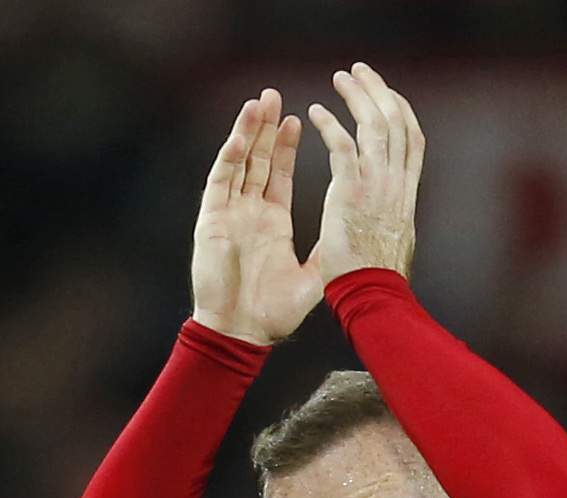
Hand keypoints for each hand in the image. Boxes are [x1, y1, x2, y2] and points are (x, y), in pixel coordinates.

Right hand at [191, 89, 320, 345]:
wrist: (240, 334)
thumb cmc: (272, 314)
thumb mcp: (311, 278)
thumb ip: (328, 251)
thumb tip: (355, 233)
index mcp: (272, 224)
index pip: (280, 175)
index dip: (287, 147)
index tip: (299, 119)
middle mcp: (249, 213)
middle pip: (258, 161)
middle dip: (267, 128)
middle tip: (276, 96)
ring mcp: (229, 214)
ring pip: (238, 163)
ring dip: (248, 133)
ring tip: (259, 102)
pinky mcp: (211, 221)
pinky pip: (220, 182)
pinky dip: (229, 157)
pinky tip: (239, 136)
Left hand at [306, 63, 424, 283]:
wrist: (373, 296)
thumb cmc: (378, 281)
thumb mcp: (395, 242)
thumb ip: (391, 220)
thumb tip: (393, 217)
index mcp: (407, 194)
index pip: (412, 140)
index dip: (401, 112)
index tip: (387, 95)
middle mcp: (397, 183)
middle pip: (397, 122)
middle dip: (379, 91)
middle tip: (360, 72)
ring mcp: (377, 185)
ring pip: (374, 125)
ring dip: (357, 97)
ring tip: (340, 78)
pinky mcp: (351, 192)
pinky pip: (342, 146)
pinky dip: (329, 125)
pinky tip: (314, 112)